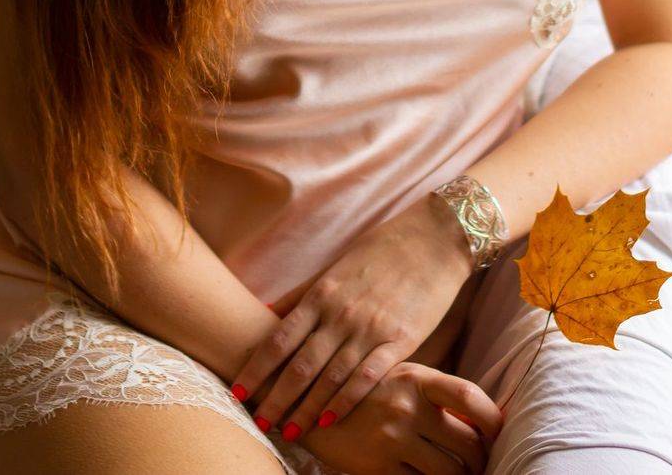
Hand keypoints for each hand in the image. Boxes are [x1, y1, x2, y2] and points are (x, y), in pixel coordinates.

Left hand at [229, 195, 473, 443]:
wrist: (434, 239)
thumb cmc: (382, 249)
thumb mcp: (336, 266)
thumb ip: (301, 294)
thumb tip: (263, 310)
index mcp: (322, 293)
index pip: (279, 338)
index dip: (256, 368)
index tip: (237, 391)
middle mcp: (341, 313)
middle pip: (299, 365)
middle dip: (275, 398)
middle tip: (258, 422)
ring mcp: (370, 328)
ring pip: (330, 377)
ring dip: (306, 409)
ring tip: (289, 432)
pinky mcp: (400, 340)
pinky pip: (367, 377)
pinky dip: (346, 402)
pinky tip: (330, 421)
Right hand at [293, 359, 502, 474]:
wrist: (304, 397)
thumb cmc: (361, 387)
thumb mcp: (398, 377)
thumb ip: (432, 394)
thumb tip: (475, 421)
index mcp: (417, 377)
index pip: (469, 397)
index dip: (492, 419)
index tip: (498, 432)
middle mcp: (408, 406)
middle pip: (467, 443)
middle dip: (480, 460)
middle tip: (479, 464)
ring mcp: (392, 437)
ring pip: (449, 473)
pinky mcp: (377, 466)